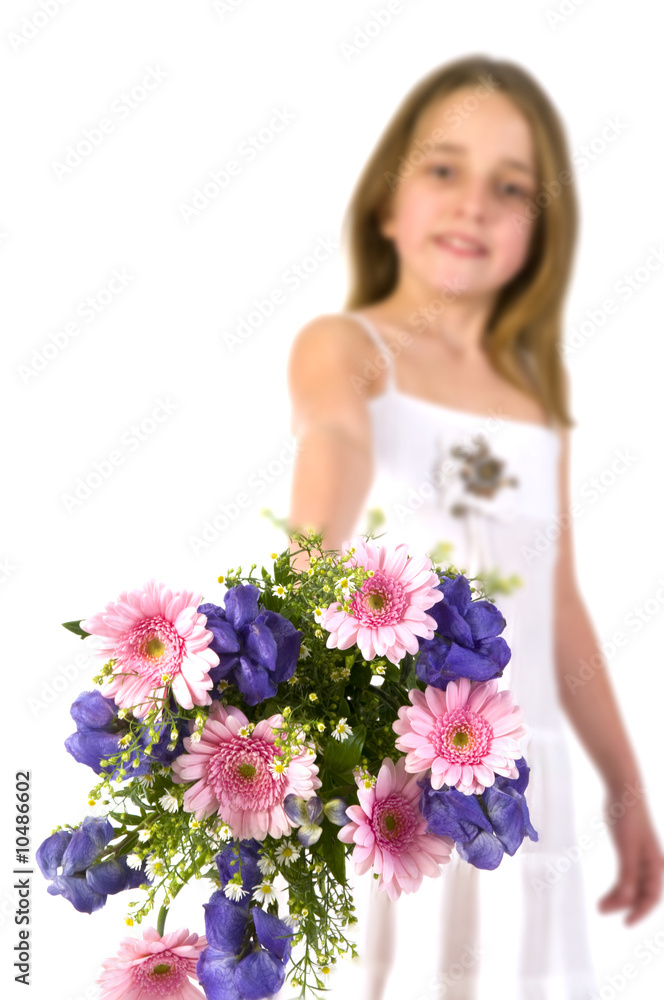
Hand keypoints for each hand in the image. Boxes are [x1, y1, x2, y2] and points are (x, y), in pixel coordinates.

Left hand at [598, 784, 663, 924]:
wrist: (624, 792)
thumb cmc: (628, 818)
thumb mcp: (627, 847)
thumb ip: (628, 873)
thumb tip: (627, 898)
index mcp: (655, 865)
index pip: (651, 897)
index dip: (640, 912)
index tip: (626, 923)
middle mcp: (651, 864)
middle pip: (640, 894)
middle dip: (623, 905)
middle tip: (601, 909)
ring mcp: (641, 858)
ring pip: (632, 886)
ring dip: (618, 897)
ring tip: (600, 905)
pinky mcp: (630, 852)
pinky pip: (626, 876)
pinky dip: (618, 886)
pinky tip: (608, 892)